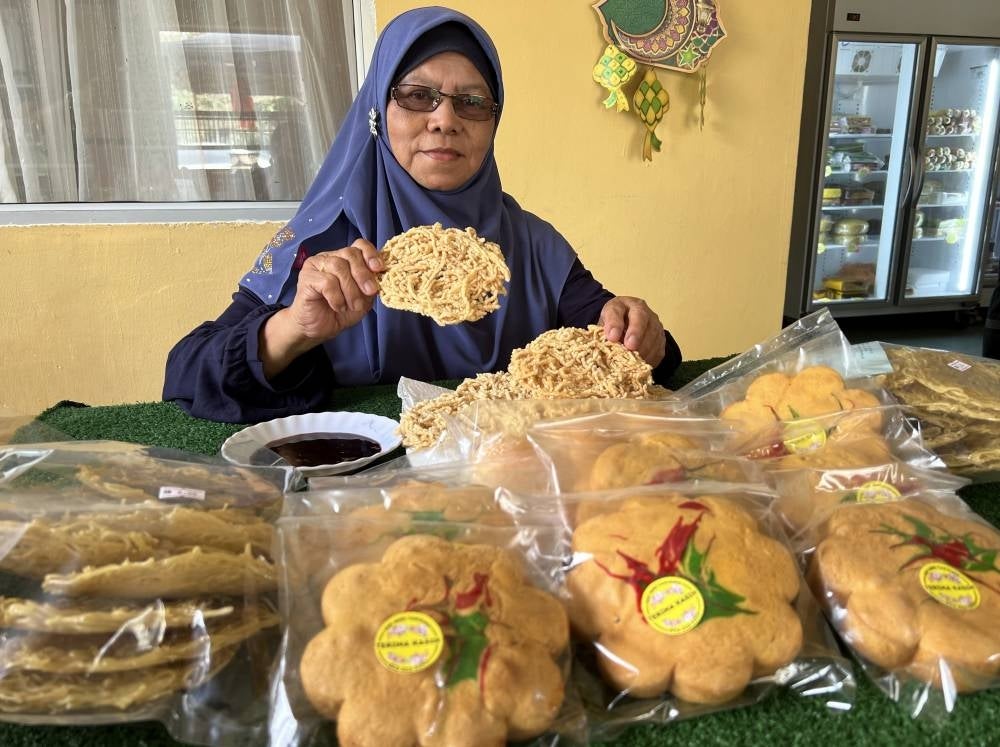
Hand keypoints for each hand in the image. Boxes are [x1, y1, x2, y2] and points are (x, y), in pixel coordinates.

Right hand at [260, 239, 382, 377]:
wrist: (318, 329)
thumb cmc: (340, 312)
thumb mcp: (363, 299)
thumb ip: (371, 285)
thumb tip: (380, 274)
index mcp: (344, 259)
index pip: (359, 245)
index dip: (371, 254)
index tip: (379, 268)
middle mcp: (330, 257)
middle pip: (350, 254)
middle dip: (363, 274)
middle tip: (370, 292)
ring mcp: (316, 265)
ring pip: (339, 267)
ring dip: (351, 290)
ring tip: (353, 305)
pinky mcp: (306, 277)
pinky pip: (327, 281)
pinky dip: (337, 297)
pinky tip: (337, 306)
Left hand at [599, 296, 665, 367]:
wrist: (627, 327)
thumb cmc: (612, 328)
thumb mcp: (602, 328)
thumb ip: (603, 334)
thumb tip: (605, 348)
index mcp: (620, 305)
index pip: (616, 310)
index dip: (615, 323)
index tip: (612, 337)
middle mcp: (639, 309)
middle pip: (640, 318)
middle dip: (636, 334)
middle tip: (630, 347)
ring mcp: (653, 322)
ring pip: (653, 334)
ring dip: (644, 349)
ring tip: (635, 361)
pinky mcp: (661, 337)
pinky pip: (658, 348)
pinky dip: (650, 358)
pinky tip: (642, 364)